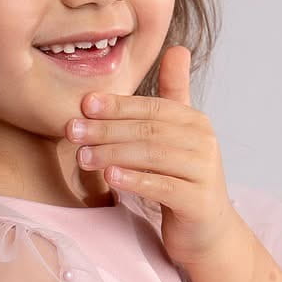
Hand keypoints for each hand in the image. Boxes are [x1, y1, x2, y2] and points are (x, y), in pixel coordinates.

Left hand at [64, 45, 239, 264]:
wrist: (208, 234)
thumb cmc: (183, 182)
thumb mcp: (177, 138)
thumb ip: (174, 96)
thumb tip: (177, 48)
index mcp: (194, 121)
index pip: (150, 107)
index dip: (116, 105)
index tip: (83, 105)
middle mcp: (203, 141)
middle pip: (148, 130)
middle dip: (107, 129)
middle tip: (73, 131)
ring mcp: (204, 171)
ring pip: (153, 156)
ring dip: (114, 154)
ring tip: (83, 157)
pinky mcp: (199, 201)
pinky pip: (163, 186)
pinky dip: (135, 180)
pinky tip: (110, 178)